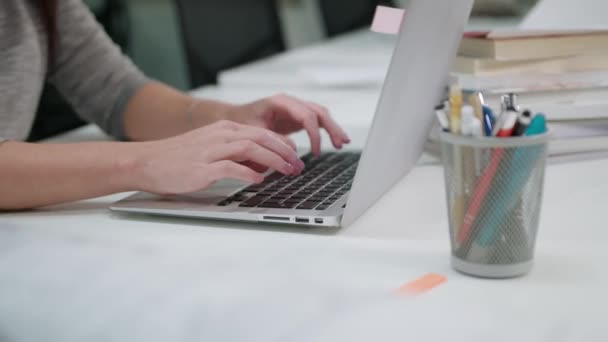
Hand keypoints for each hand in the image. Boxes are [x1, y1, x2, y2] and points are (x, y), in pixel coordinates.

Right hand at [130, 120, 304, 194]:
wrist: (146, 161)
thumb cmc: (178, 158)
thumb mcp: (209, 148)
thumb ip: (234, 152)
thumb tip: (260, 165)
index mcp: (223, 129)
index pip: (261, 132)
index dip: (282, 144)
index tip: (295, 155)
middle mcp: (220, 135)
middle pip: (261, 137)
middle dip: (284, 151)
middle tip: (298, 165)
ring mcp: (211, 150)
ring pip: (250, 148)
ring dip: (273, 160)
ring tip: (286, 171)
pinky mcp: (202, 167)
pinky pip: (231, 167)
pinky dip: (248, 173)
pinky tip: (259, 181)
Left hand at [225, 94, 350, 155]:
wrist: (234, 119)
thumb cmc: (241, 123)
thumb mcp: (255, 132)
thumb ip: (273, 140)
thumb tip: (292, 151)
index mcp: (281, 102)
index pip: (306, 115)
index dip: (314, 134)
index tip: (316, 151)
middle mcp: (291, 103)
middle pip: (318, 112)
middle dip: (331, 128)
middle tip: (340, 143)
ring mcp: (295, 109)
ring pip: (320, 116)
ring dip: (333, 128)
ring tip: (342, 143)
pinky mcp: (296, 118)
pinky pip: (316, 122)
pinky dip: (326, 131)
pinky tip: (334, 141)